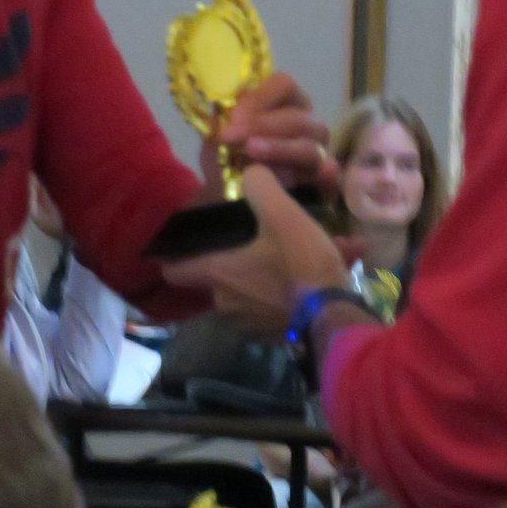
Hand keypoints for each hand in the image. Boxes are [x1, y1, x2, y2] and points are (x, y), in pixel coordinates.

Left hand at [161, 164, 348, 330]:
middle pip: (215, 278)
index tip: (181, 245)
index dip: (173, 256)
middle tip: (252, 242)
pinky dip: (283, 294)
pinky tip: (309, 279)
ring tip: (292, 259)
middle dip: (232, 261)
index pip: (173, 270)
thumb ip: (260, 185)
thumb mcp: (282, 213)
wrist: (333, 317)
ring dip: (263, 277)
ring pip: (247, 293)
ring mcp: (247, 323)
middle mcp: (224, 302)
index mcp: (217, 273)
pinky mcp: (271, 335)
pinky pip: (271, 308)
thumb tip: (250, 172)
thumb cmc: (299, 264)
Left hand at [214, 72, 333, 191]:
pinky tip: (324, 172)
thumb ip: (220, 119)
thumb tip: (226, 112)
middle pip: (296, 118)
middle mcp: (305, 123)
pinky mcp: (321, 183)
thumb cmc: (224, 156)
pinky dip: (327, 175)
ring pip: (309, 147)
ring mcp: (316, 153)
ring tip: (252, 153)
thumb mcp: (215, 133)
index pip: (283, 86)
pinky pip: (331, 179)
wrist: (222, 197)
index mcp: (283, 102)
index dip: (260, 97)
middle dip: (262, 126)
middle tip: (230, 137)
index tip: (234, 116)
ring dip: (280, 148)